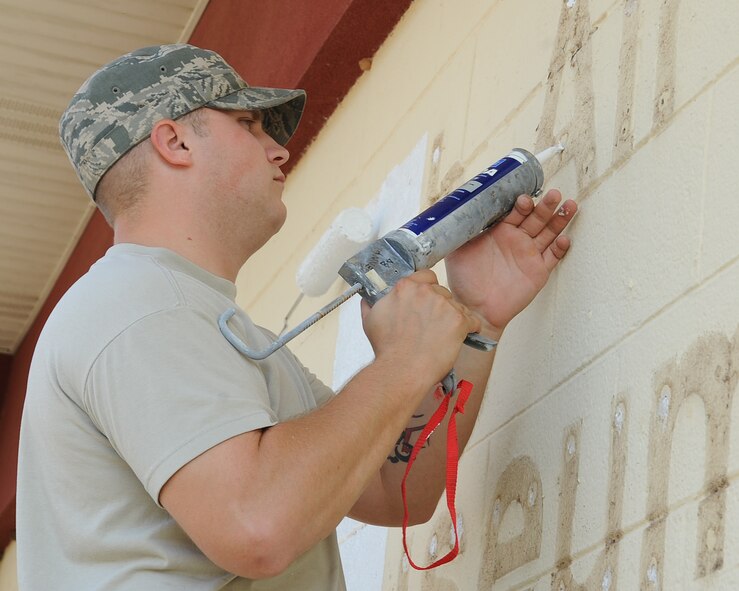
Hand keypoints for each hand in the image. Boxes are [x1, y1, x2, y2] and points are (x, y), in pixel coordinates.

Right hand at [361, 270, 480, 384]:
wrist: (401, 370)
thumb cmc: (387, 350)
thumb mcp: (370, 321)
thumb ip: (371, 305)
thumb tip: (368, 298)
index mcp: (405, 287)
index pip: (426, 276)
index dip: (429, 289)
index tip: (427, 302)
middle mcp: (425, 292)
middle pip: (442, 292)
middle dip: (440, 306)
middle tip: (433, 325)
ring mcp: (443, 305)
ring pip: (457, 306)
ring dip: (453, 318)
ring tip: (444, 336)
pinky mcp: (458, 321)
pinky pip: (472, 321)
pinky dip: (469, 329)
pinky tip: (461, 337)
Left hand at [445, 189, 576, 337]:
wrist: (474, 309)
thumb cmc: (464, 281)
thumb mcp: (456, 251)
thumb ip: (459, 231)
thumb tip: (452, 211)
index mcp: (499, 231)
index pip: (515, 212)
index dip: (522, 205)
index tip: (524, 200)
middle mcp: (517, 240)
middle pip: (536, 218)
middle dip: (545, 206)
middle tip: (554, 194)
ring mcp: (529, 255)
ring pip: (549, 233)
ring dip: (559, 220)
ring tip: (569, 206)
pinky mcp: (538, 272)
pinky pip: (553, 257)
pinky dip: (560, 248)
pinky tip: (564, 239)